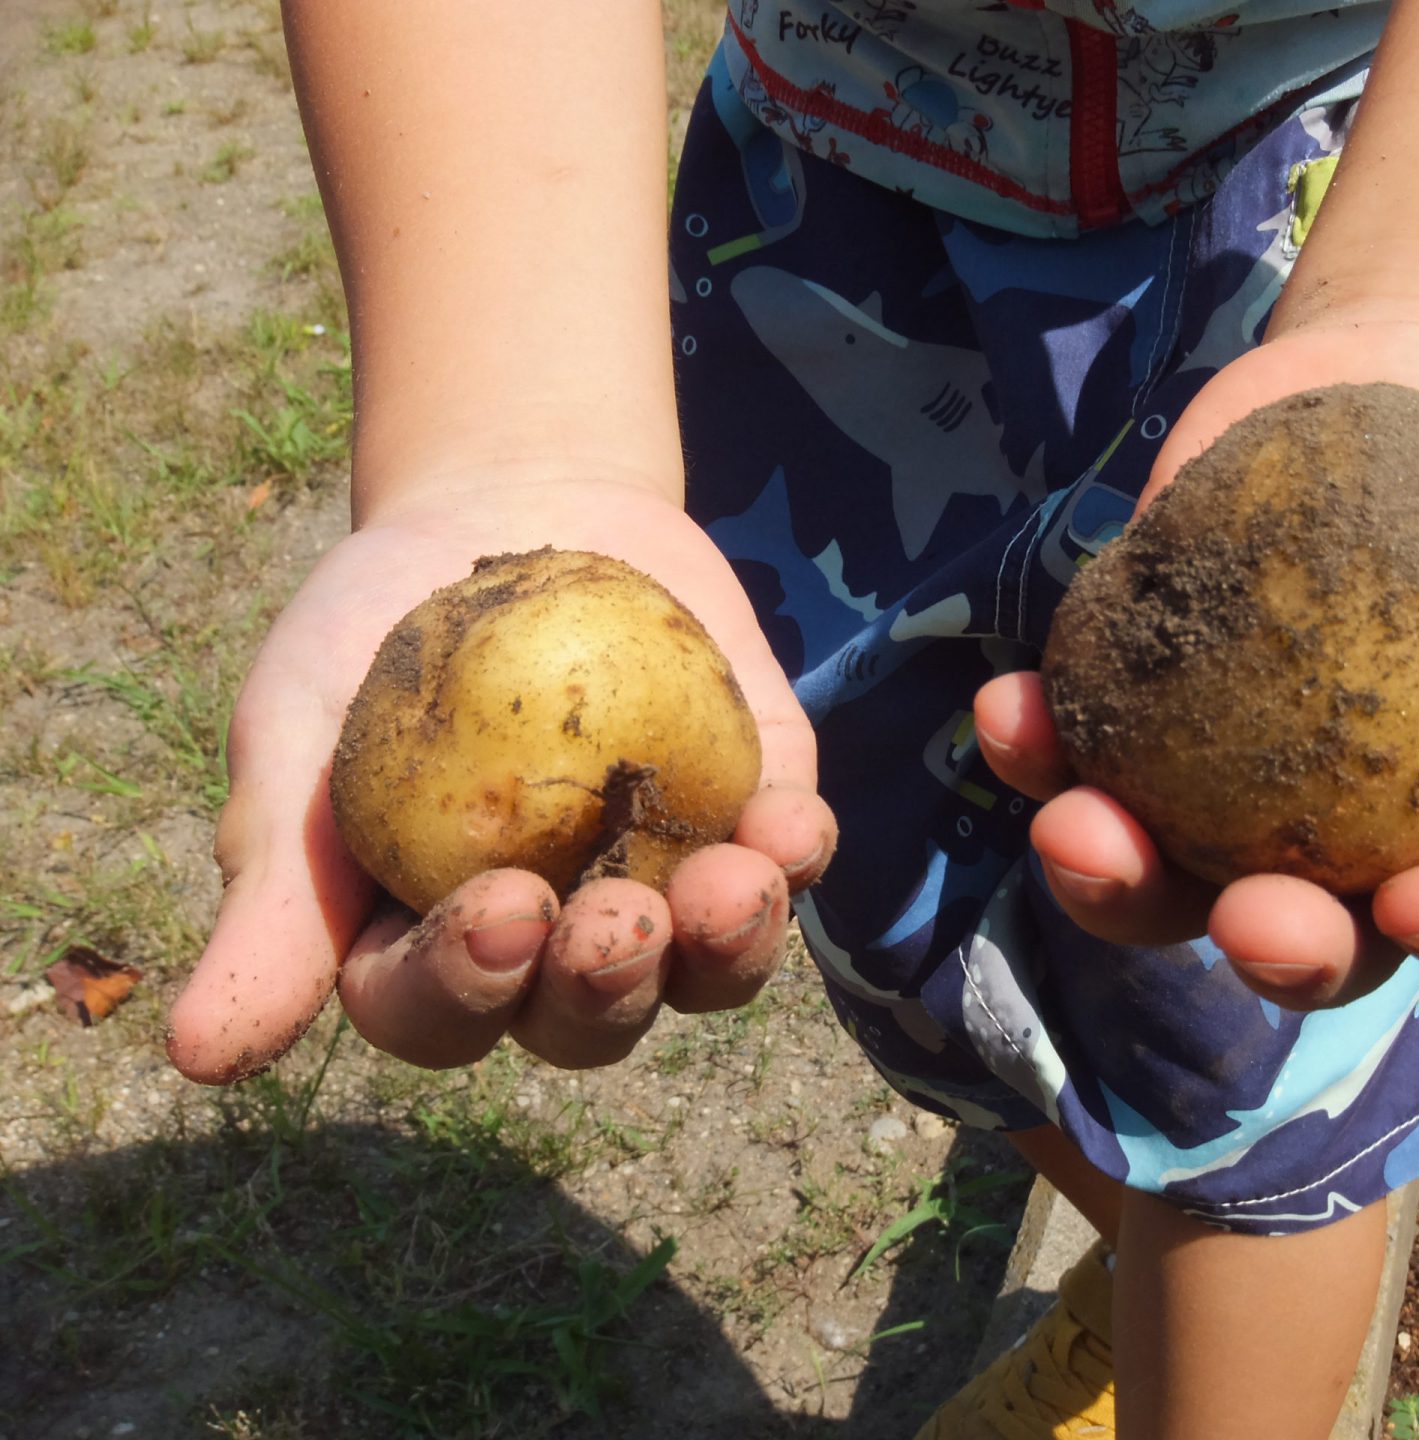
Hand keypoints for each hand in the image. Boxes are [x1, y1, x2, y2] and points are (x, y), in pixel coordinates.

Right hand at [167, 477, 834, 1081]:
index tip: (494, 909)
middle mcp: (556, 943)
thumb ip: (272, 893)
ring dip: (726, 948)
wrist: (504, 502)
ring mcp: (664, 880)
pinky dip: (796, 851)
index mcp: (432, 947)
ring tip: (734, 889)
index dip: (467, 986)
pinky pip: (785, 856)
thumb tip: (201, 1062)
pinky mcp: (752, 807)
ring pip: (706, 967)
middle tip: (615, 925)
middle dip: (606, 987)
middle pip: (587, 1016)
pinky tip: (792, 825)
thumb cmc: (371, 634)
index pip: (444, 1011)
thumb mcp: (295, 739)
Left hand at [974, 320, 1418, 1008]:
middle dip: (1268, 944)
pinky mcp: (1144, 694)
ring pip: (1163, 869)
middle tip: (1247, 914)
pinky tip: (1012, 716)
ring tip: (1077, 828)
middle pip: (1301, 930)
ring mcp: (1227, 775)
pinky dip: (1039, 740)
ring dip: (1111, 874)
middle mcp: (1341, 840)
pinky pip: (1082, 741)